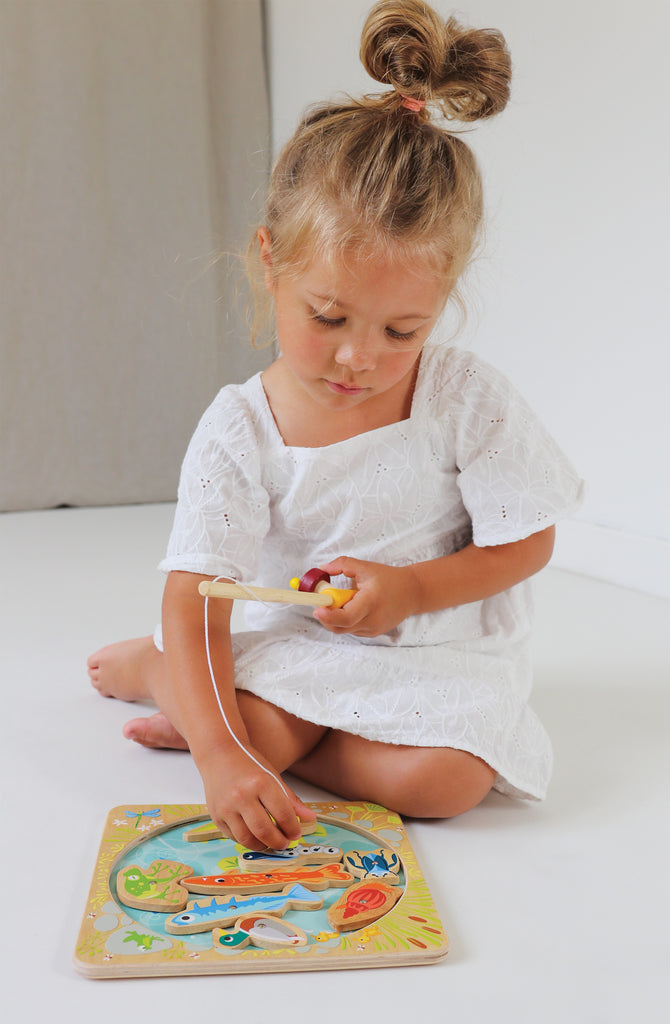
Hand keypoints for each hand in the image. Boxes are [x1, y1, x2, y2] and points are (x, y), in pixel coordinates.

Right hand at [199, 742, 314, 850]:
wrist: (219, 754)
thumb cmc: (248, 764)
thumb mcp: (273, 776)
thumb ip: (291, 800)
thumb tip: (310, 818)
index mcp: (260, 783)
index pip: (283, 814)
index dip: (293, 828)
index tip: (296, 833)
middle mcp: (241, 796)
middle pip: (264, 831)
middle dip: (278, 842)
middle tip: (285, 843)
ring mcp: (226, 807)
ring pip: (247, 839)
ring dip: (262, 846)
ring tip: (271, 843)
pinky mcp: (216, 816)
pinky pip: (234, 837)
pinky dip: (247, 840)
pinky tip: (255, 836)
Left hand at [312, 557, 419, 636]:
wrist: (412, 592)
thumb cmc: (389, 579)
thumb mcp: (366, 567)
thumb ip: (342, 565)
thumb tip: (323, 568)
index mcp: (370, 602)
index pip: (346, 617)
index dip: (328, 616)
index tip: (317, 608)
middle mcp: (373, 619)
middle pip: (340, 627)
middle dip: (326, 617)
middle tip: (322, 604)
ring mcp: (374, 629)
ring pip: (345, 630)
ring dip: (336, 619)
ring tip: (342, 602)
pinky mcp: (374, 633)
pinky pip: (353, 630)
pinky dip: (346, 621)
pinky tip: (352, 608)